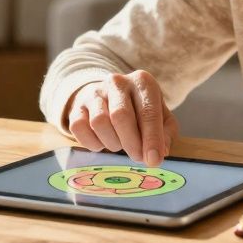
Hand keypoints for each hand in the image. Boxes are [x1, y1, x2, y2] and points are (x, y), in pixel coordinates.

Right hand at [65, 70, 179, 166]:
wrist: (109, 97)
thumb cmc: (140, 110)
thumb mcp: (161, 117)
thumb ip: (165, 134)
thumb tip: (159, 153)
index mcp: (142, 82)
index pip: (148, 112)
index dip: (151, 138)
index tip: (153, 160)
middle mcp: (117, 82)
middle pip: (120, 116)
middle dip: (131, 143)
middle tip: (137, 157)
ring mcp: (95, 93)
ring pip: (99, 122)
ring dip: (112, 142)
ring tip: (120, 144)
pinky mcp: (77, 107)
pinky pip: (80, 129)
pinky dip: (93, 143)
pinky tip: (103, 141)